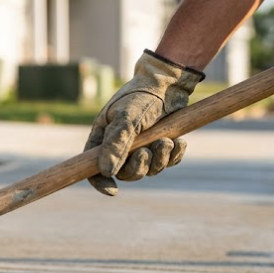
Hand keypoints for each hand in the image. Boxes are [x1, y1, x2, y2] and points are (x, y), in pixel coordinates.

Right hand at [84, 50, 203, 195]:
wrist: (169, 82)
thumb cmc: (141, 96)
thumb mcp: (126, 118)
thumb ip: (116, 145)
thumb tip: (106, 172)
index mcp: (103, 138)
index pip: (94, 168)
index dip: (101, 182)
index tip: (113, 190)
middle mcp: (120, 146)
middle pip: (126, 174)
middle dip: (138, 166)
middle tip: (147, 152)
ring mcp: (142, 148)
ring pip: (149, 170)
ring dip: (159, 159)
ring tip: (166, 141)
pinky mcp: (161, 146)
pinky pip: (167, 162)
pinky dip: (173, 155)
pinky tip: (179, 142)